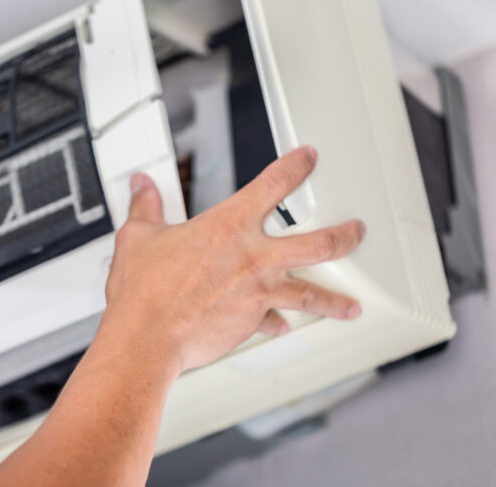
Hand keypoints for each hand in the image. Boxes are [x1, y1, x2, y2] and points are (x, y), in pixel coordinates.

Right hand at [101, 145, 365, 371]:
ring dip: (336, 298)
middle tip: (356, 231)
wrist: (149, 336)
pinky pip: (274, 321)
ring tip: (352, 305)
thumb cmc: (146, 291)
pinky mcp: (251, 322)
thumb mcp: (139, 237)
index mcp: (230, 226)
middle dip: (344, 235)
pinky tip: (285, 327)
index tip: (308, 159)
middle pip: (318, 242)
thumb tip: (142, 188)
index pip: (274, 184)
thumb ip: (146, 208)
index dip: (296, 166)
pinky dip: (280, 323)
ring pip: (312, 293)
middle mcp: (254, 258)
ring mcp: (258, 292)